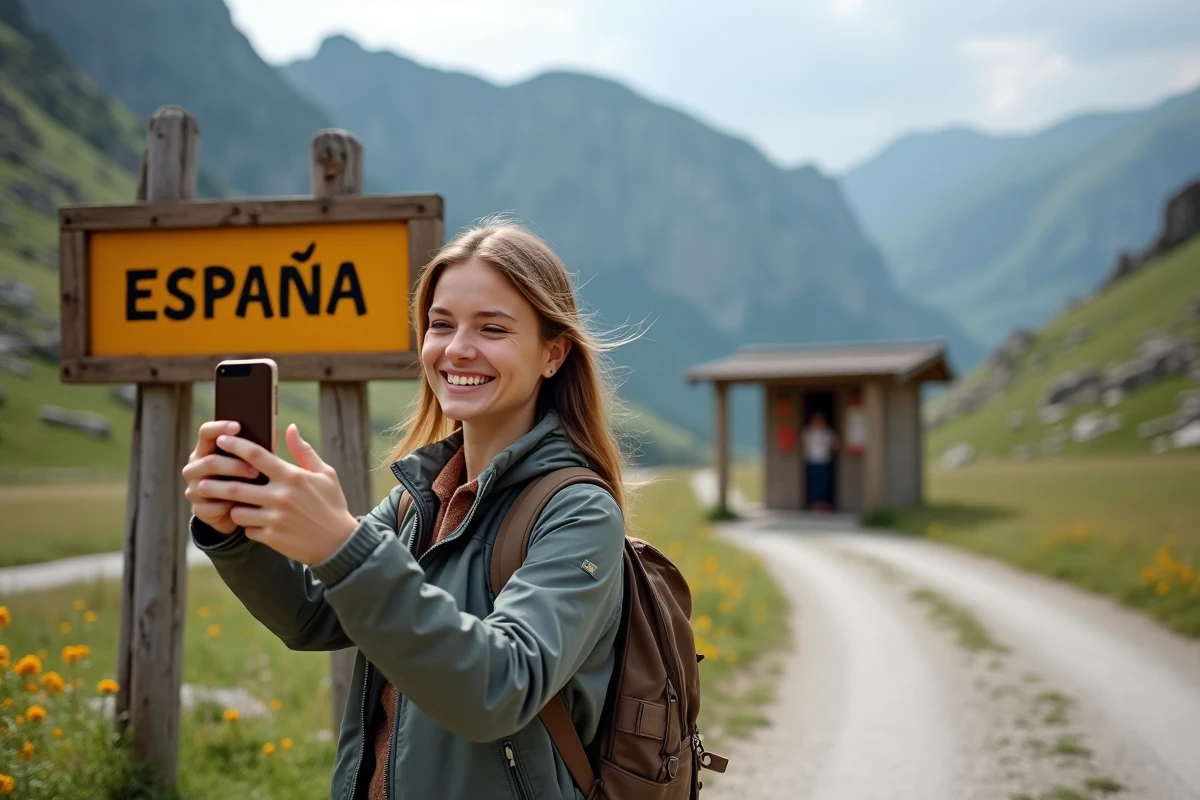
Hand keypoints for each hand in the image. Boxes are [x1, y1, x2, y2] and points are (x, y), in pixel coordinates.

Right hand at [183, 420, 261, 534]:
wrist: (247, 512)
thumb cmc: (255, 479)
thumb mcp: (260, 462)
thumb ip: (266, 447)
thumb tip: (291, 428)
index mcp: (208, 449)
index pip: (206, 432)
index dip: (220, 427)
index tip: (238, 427)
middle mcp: (196, 467)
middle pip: (209, 461)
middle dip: (235, 465)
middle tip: (257, 471)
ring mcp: (194, 489)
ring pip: (207, 485)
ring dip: (232, 486)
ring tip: (254, 489)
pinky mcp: (199, 510)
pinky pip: (211, 507)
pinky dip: (229, 507)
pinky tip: (245, 507)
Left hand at [189, 424, 360, 564]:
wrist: (339, 544)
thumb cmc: (331, 505)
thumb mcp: (325, 474)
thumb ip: (304, 451)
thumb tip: (290, 428)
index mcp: (292, 476)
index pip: (256, 455)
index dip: (235, 446)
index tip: (221, 440)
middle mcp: (281, 496)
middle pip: (235, 486)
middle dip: (215, 482)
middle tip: (201, 478)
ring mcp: (275, 518)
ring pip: (237, 510)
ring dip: (232, 507)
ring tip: (232, 504)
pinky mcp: (271, 537)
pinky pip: (247, 529)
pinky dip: (248, 525)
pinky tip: (254, 523)